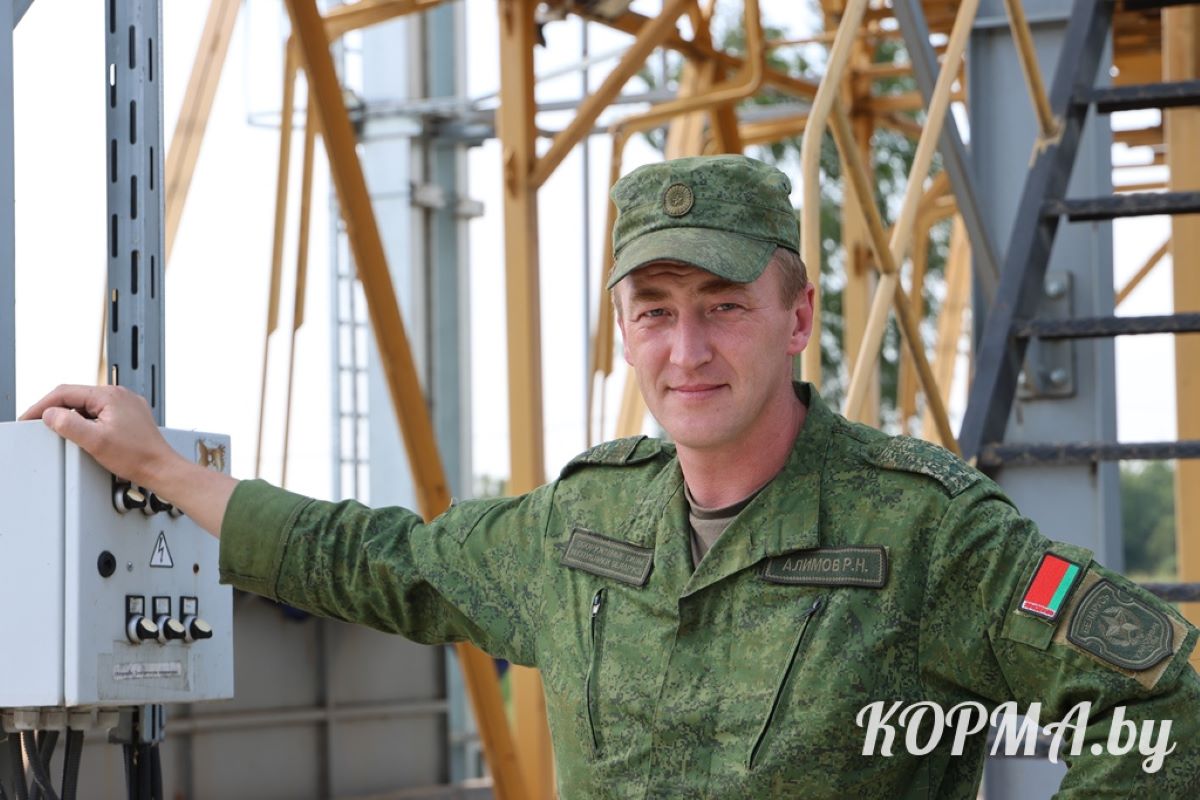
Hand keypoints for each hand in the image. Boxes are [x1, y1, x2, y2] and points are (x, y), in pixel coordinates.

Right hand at [20, 384, 180, 488]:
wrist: (160, 468)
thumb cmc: (136, 457)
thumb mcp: (94, 441)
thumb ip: (68, 424)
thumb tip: (50, 414)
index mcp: (110, 396)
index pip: (66, 393)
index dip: (43, 405)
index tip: (29, 417)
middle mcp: (120, 395)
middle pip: (76, 397)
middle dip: (55, 410)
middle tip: (39, 423)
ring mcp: (126, 405)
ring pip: (88, 405)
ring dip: (71, 416)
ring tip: (59, 430)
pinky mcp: (130, 416)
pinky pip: (101, 413)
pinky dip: (86, 421)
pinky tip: (82, 433)